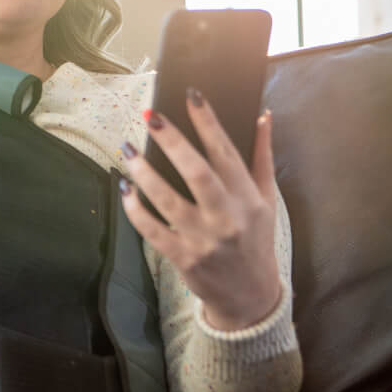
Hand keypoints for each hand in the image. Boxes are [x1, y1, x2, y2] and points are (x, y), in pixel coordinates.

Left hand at [118, 90, 280, 330]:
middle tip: (150, 116)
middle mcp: (227, 216)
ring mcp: (204, 238)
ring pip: (168, 200)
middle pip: (197, 172)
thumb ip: (262, 157)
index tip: (191, 96)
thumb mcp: (267, 199)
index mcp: (248, 196)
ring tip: (126, 150)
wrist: (250, 295)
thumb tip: (263, 115)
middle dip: (173, 142)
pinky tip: (125, 189)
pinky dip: (135, 210)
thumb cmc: (256, 239)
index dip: (208, 122)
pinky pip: (152, 230)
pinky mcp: (183, 257)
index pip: (226, 152)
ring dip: (144, 173)